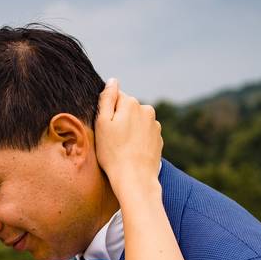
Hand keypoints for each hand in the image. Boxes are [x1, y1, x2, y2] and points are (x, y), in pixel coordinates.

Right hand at [94, 79, 162, 200]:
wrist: (135, 178)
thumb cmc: (113, 153)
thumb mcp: (102, 124)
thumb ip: (106, 98)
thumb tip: (112, 80)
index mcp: (131, 103)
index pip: (115, 98)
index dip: (106, 113)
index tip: (104, 128)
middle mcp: (146, 110)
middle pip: (127, 109)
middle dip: (119, 120)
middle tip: (111, 140)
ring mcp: (155, 125)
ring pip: (136, 122)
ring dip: (129, 130)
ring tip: (122, 148)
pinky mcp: (158, 139)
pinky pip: (144, 135)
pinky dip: (138, 141)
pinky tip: (131, 153)